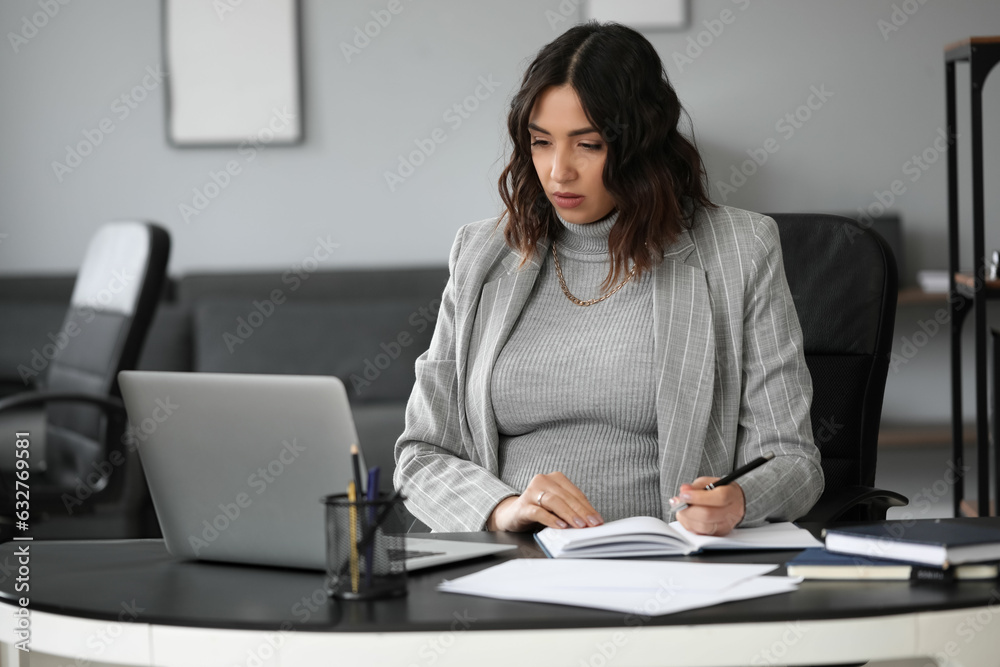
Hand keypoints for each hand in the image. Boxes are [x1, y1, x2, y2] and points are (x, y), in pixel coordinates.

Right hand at [486, 472, 603, 531]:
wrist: (512, 515)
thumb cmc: (538, 510)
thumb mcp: (557, 507)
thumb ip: (571, 509)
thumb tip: (591, 521)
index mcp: (554, 478)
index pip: (575, 493)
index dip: (588, 507)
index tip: (597, 520)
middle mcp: (542, 481)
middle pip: (566, 497)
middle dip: (581, 512)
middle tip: (591, 524)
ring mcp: (531, 492)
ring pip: (554, 501)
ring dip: (568, 514)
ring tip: (579, 525)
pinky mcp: (522, 506)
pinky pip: (538, 511)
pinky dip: (551, 519)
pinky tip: (560, 526)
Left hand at [669, 477, 744, 535]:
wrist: (731, 504)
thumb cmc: (718, 491)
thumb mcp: (708, 482)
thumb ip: (696, 486)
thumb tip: (684, 490)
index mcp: (732, 495)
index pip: (719, 498)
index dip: (699, 497)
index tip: (684, 494)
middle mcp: (731, 512)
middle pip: (708, 514)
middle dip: (688, 509)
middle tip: (677, 502)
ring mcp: (725, 526)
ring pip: (702, 526)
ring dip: (686, 517)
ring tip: (681, 508)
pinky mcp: (717, 534)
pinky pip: (699, 533)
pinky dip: (688, 523)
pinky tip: (686, 516)